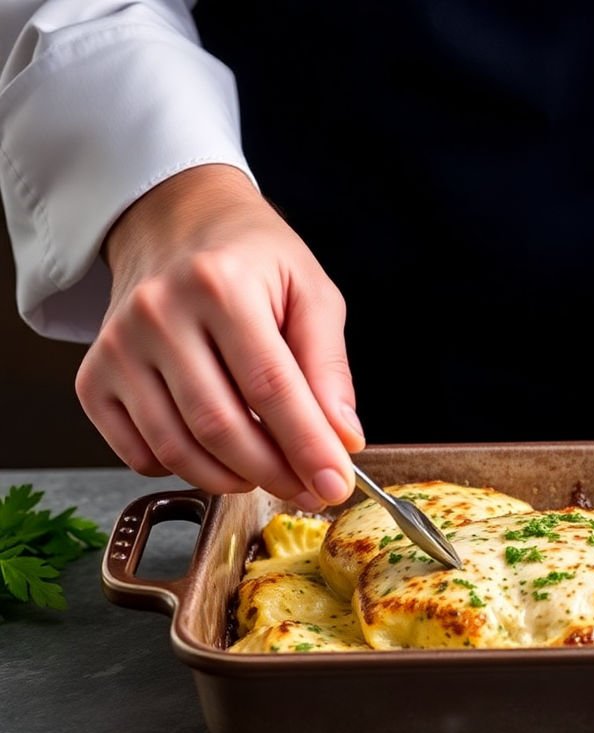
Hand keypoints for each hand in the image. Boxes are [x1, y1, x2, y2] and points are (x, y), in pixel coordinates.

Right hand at [76, 164, 364, 508]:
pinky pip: (138, 452)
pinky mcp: (93, 377)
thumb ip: (329, 367)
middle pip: (220, 425)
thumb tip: (343, 439)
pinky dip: (183, 470)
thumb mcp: (311, 292)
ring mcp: (117, 348)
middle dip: (274, 472)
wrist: (175, 224)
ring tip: (269, 474)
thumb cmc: (253, 260)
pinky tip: (216, 454)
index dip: (307, 445)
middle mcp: (158, 314)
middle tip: (309, 488)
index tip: (335, 484)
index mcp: (220, 285)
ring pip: (177, 448)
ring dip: (232, 479)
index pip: (270, 387)